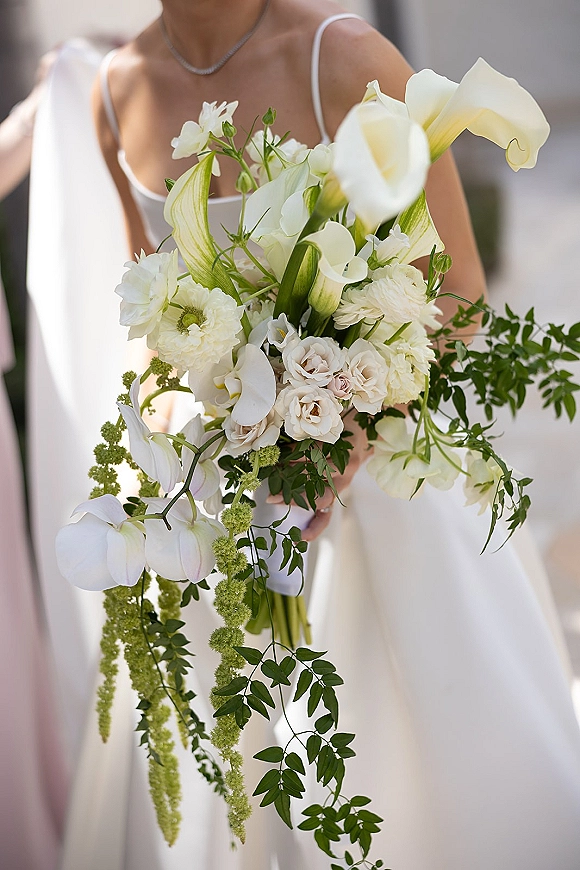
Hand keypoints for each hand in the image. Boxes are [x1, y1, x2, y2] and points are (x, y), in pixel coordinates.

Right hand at [266, 410, 372, 541]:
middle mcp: (342, 480)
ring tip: (274, 473)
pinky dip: (299, 453)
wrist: (364, 427)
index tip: (298, 539)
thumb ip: (308, 480)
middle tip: (271, 499)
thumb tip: (276, 487)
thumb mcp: (327, 470)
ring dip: (293, 473)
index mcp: (337, 490)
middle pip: (319, 498)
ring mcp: (343, 464)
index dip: (313, 529)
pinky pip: (317, 451)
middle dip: (294, 500)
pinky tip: (286, 453)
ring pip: (316, 474)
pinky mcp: (341, 446)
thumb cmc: (339, 451)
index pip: (325, 515)